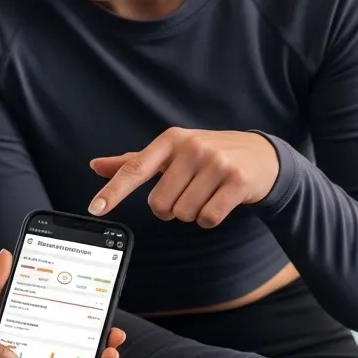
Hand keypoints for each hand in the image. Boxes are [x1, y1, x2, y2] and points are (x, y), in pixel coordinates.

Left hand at [87, 127, 278, 226]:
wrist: (261, 155)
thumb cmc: (209, 154)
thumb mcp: (172, 151)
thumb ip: (135, 161)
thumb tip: (96, 165)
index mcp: (171, 139)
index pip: (136, 168)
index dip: (114, 190)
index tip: (96, 208)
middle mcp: (192, 147)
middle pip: (160, 203)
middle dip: (171, 208)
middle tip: (188, 192)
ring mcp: (216, 163)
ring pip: (184, 213)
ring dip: (192, 212)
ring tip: (207, 193)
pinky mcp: (236, 181)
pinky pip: (208, 218)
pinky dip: (210, 218)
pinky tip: (220, 201)